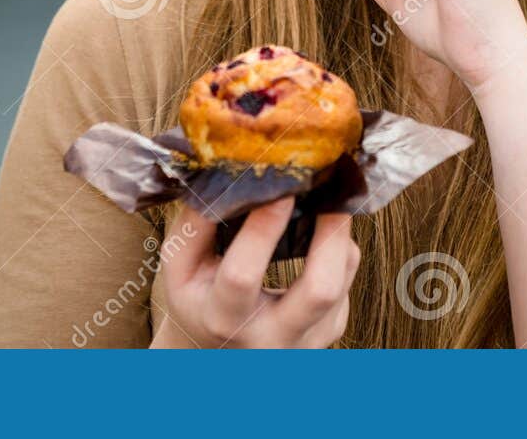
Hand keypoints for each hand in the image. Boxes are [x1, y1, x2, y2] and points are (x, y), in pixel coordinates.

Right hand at [150, 197, 358, 347]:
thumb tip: (227, 171)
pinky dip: (338, 250)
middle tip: (330, 188)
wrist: (217, 354)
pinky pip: (346, 283)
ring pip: (341, 283)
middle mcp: (270, 338)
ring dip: (339, 235)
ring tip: (328, 197)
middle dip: (331, 232)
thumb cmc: (197, 299)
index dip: (263, 226)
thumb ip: (197, 222)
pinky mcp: (330, 333)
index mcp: (222, 319)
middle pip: (319, 290)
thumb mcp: (180, 267)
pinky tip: (323, 229)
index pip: (244, 274)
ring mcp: (306, 341)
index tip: (282, 184)